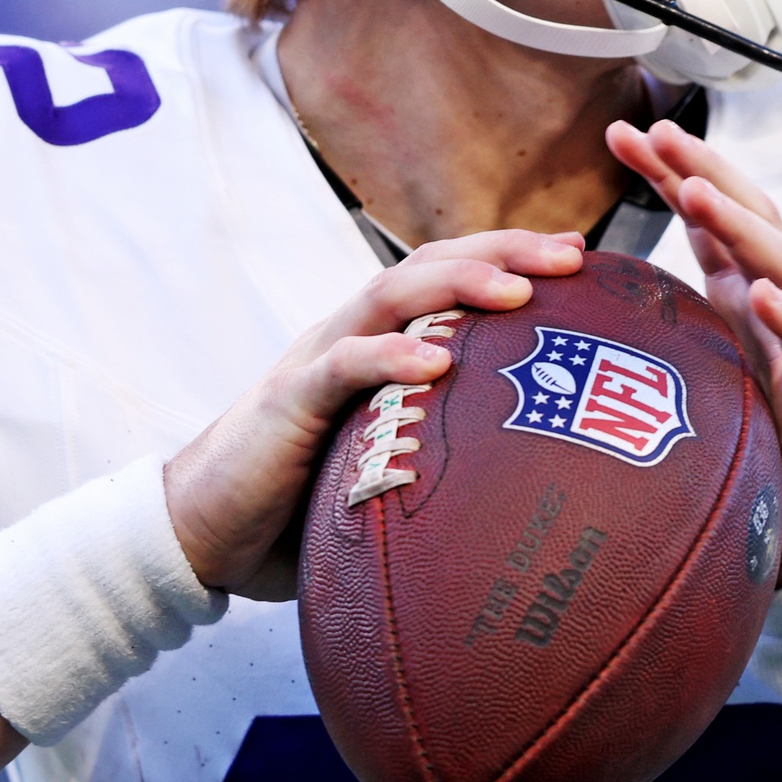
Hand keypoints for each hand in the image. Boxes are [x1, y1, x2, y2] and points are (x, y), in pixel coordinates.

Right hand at [165, 231, 586, 598]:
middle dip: (504, 250)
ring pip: (390, 294)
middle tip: (573, 255)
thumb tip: (535, 479)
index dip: (512, 257)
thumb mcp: (387, 464)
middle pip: (431, 265)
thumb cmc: (302, 504)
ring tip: (518, 290)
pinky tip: (438, 360)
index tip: (581, 257)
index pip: (449, 276)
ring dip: (459, 284)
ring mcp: (317, 361)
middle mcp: (351, 335)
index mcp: (378, 343)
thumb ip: (443, 451)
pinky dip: (391, 356)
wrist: (201, 531)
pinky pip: (342, 366)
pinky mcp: (288, 403)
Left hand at [606, 119, 781, 579]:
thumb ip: (651, 322)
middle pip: (750, 216)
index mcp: (744, 289)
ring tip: (698, 192)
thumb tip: (574, 294)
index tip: (621, 133)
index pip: (709, 213)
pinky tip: (764, 293)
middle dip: (705, 171)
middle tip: (660, 133)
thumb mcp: (689, 364)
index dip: (671, 169)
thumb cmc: (747, 434)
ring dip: (740, 225)